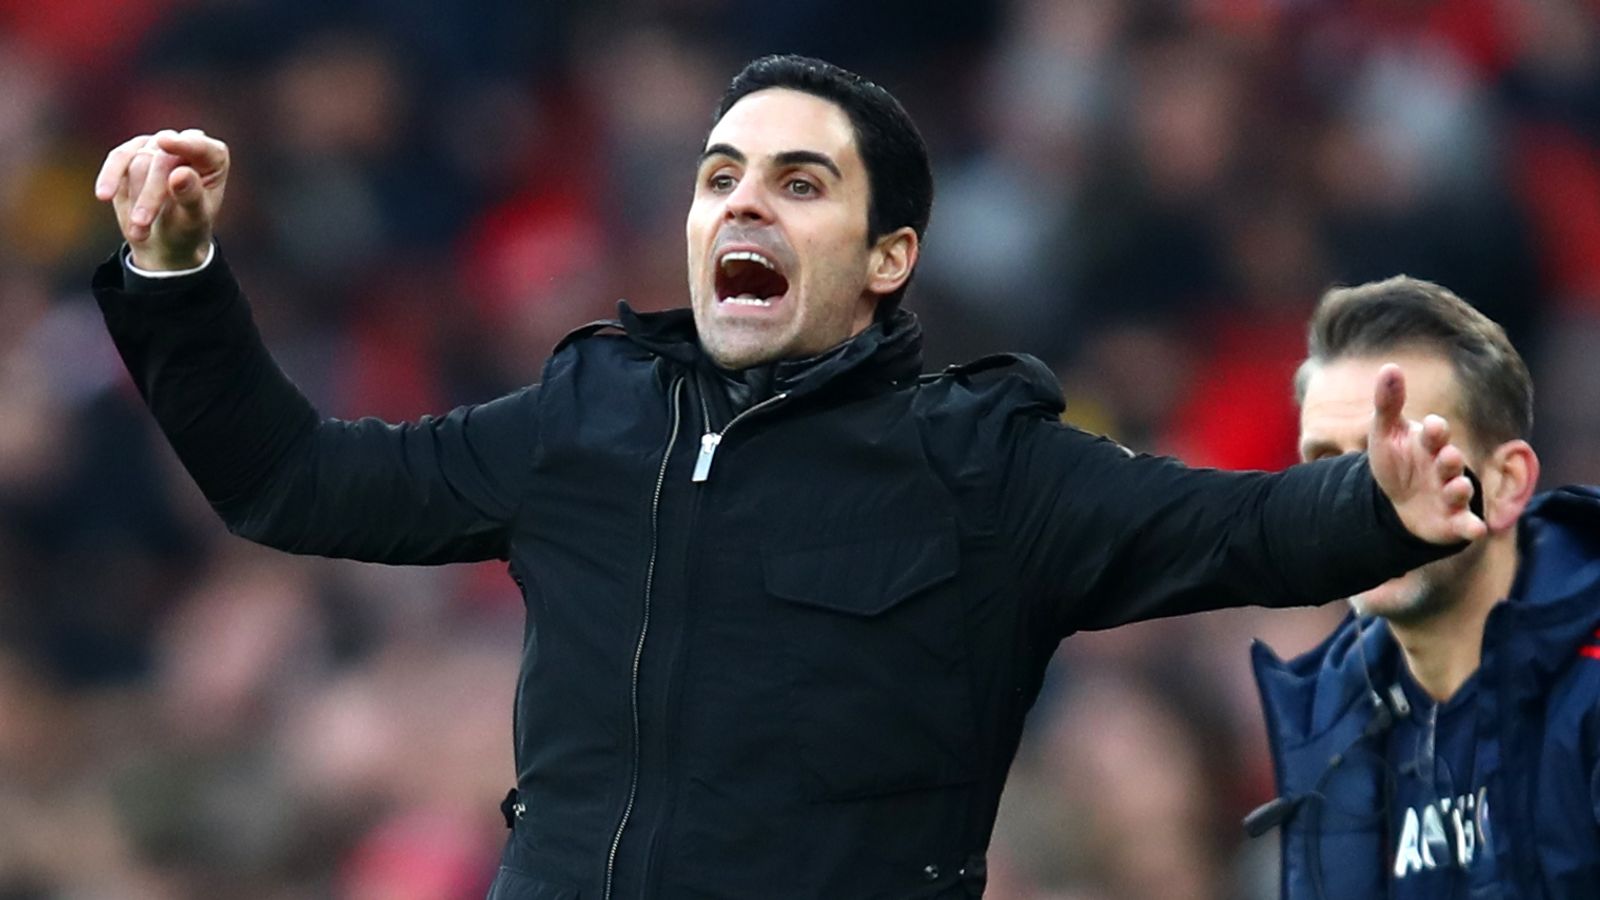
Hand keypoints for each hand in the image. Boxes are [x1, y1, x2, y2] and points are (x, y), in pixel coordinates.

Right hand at [94, 129, 228, 269]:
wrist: (165, 241)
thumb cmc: (188, 228)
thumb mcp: (194, 220)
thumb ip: (191, 197)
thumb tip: (179, 174)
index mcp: (213, 158)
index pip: (200, 146)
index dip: (184, 144)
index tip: (165, 143)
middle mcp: (186, 145)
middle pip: (162, 158)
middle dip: (151, 194)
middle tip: (142, 223)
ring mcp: (157, 146)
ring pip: (137, 160)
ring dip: (135, 198)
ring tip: (138, 230)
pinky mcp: (132, 152)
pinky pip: (118, 159)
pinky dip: (110, 178)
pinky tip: (104, 195)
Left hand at [1367, 363, 1486, 543]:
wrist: (1396, 502)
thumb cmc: (1395, 462)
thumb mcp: (1385, 433)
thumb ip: (1388, 403)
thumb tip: (1389, 367)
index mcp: (1430, 444)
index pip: (1434, 435)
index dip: (1434, 431)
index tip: (1433, 425)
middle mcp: (1445, 468)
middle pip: (1450, 462)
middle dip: (1449, 459)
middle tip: (1447, 456)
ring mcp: (1450, 495)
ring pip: (1459, 491)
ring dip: (1459, 489)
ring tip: (1457, 487)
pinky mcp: (1452, 521)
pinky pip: (1465, 524)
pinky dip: (1471, 526)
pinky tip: (1477, 530)